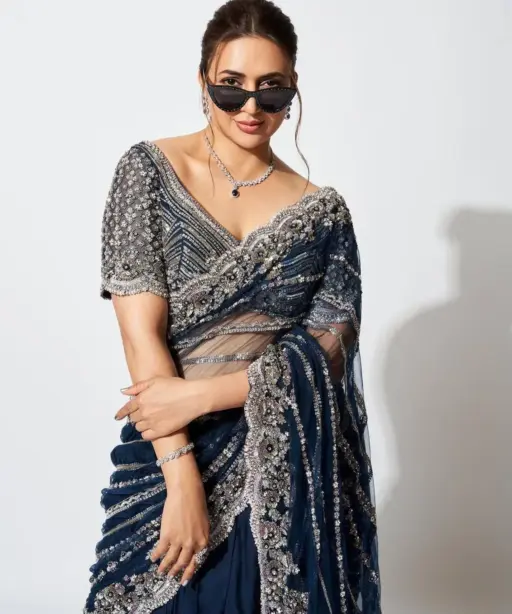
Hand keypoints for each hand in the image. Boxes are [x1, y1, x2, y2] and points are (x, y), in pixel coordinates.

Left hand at [115, 376, 209, 439]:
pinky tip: (153, 429)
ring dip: (142, 424)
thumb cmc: (176, 386)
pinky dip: (147, 433)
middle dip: (138, 415)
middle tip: (147, 412)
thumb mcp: (156, 380)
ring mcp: (151, 423)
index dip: (121, 413)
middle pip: (134, 418)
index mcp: (141, 399)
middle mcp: (144, 412)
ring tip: (151, 420)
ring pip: (139, 427)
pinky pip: (146, 436)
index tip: (117, 417)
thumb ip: (138, 386)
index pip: (127, 408)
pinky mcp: (160, 432)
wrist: (192, 397)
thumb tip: (124, 391)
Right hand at [150, 455, 209, 584]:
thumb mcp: (203, 524)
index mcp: (203, 541)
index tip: (184, 580)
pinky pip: (160, 550)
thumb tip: (192, 548)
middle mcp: (192, 544)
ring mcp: (179, 541)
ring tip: (160, 572)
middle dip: (176, 571)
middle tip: (171, 577)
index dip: (189, 572)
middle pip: (183, 563)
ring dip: (165, 567)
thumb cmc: (197, 503)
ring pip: (171, 559)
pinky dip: (156, 555)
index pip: (196, 562)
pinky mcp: (167, 536)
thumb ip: (198, 537)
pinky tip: (153, 558)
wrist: (186, 492)